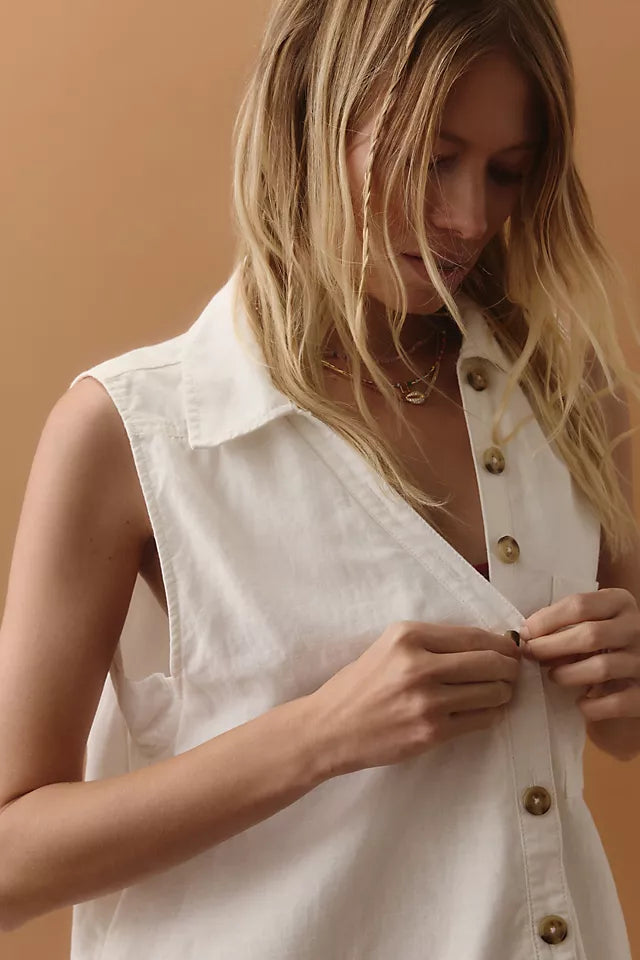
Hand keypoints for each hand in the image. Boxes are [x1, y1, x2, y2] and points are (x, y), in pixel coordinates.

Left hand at [520, 587, 639, 722]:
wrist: (639, 663)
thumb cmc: (606, 638)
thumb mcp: (593, 618)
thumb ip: (567, 622)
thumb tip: (528, 635)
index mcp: (620, 603)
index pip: (579, 605)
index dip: (546, 619)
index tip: (526, 632)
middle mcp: (636, 629)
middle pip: (589, 635)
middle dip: (551, 646)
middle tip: (530, 654)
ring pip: (601, 668)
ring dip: (568, 674)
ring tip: (553, 676)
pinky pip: (615, 702)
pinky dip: (592, 706)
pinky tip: (581, 702)